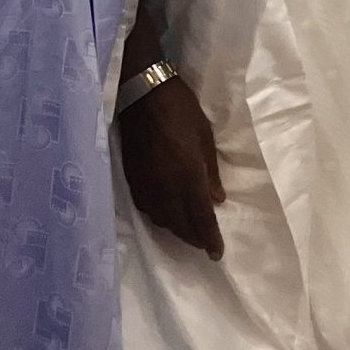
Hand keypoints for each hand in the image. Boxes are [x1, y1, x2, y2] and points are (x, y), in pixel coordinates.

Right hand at [118, 77, 224, 258]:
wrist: (141, 95)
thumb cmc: (181, 111)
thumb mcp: (205, 138)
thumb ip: (210, 173)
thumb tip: (217, 200)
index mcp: (187, 176)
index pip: (201, 218)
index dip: (210, 239)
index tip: (217, 254)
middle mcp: (165, 188)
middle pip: (180, 225)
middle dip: (195, 238)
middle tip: (206, 245)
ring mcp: (145, 186)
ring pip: (162, 221)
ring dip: (177, 230)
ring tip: (189, 232)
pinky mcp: (131, 181)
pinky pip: (148, 210)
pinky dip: (161, 217)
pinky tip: (168, 215)